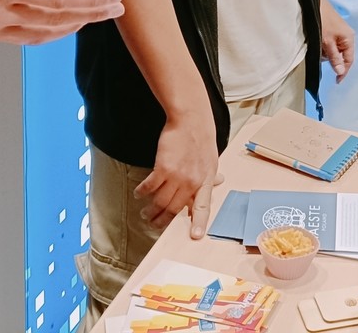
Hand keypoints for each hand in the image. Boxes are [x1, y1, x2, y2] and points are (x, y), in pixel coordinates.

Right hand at [0, 0, 156, 42]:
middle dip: (91, 15)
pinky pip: (20, 36)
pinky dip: (44, 31)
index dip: (92, 1)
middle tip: (117, 10)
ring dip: (70, 26)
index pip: (60, 0)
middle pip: (57, 21)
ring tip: (92, 16)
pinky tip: (51, 23)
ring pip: (40, 33)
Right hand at [137, 106, 222, 234]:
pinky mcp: (163, 167)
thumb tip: (218, 183)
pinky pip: (150, 186)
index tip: (195, 236)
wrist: (191, 120)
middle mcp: (192, 181)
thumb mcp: (211, 158)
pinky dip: (143, 192)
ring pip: (161, 201)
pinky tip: (139, 194)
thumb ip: (209, 175)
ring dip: (151, 209)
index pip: (203, 207)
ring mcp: (177, 175)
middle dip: (163, 220)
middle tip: (154, 225)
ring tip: (145, 213)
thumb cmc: (201, 138)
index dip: (199, 222)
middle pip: (175, 208)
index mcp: (205, 181)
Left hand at [319, 0, 354, 81]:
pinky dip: (323, 45)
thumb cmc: (322, 19)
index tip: (336, 81)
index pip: (349, 61)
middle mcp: (346, 37)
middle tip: (321, 52)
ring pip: (333, 51)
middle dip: (330, 58)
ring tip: (318, 42)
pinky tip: (318, 39)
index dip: (343, 71)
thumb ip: (334, 57)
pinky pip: (329, 45)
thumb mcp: (327, 42)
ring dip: (325, 51)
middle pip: (340, 56)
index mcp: (349, 39)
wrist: (315, 2)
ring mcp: (339, 34)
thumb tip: (340, 71)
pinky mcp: (332, 31)